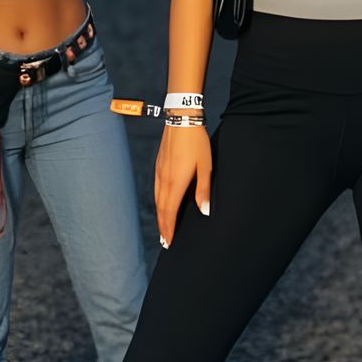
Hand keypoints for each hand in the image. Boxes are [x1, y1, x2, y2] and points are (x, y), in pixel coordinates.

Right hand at [155, 123, 211, 247]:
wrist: (181, 119)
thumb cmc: (197, 143)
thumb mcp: (205, 166)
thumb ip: (203, 190)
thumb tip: (204, 211)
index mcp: (176, 182)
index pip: (170, 212)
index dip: (169, 228)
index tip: (169, 242)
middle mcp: (164, 180)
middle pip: (161, 209)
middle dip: (163, 226)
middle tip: (164, 242)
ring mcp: (159, 172)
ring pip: (157, 200)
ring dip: (160, 216)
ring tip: (162, 228)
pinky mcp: (159, 165)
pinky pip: (156, 189)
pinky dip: (158, 202)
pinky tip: (161, 204)